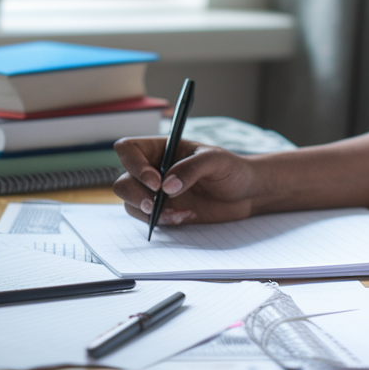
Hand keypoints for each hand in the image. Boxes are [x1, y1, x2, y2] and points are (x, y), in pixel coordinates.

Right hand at [112, 137, 260, 225]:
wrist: (246, 194)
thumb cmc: (232, 169)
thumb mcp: (216, 160)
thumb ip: (191, 169)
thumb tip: (167, 187)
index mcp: (161, 149)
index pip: (128, 149)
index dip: (133, 165)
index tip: (156, 182)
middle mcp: (153, 169)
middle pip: (123, 180)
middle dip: (135, 194)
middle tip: (155, 205)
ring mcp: (156, 192)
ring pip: (130, 202)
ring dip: (149, 212)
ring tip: (179, 213)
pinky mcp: (163, 212)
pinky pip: (147, 219)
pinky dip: (162, 221)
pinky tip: (185, 216)